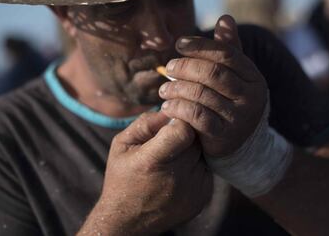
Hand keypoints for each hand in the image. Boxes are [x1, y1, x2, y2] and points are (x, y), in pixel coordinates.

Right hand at [78, 112, 212, 234]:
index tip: (171, 120)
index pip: (183, 130)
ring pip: (203, 152)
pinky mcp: (203, 196)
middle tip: (170, 139)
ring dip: (192, 149)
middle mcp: (177, 177)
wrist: (129, 220)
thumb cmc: (122, 177)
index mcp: (152, 161)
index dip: (179, 120)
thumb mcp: (122, 145)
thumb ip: (146, 123)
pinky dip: (196, 165)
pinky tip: (179, 173)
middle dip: (186, 133)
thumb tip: (170, 109)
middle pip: (196, 139)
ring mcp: (193, 189)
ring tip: (173, 158)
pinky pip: (206, 168)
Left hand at [159, 15, 267, 156]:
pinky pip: (196, 117)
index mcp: (254, 78)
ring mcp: (239, 118)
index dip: (200, 46)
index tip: (179, 43)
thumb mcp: (235, 76)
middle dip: (185, 67)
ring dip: (177, 88)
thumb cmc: (231, 102)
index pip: (226, 54)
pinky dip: (178, 108)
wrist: (239, 144)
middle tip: (168, 67)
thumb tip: (226, 17)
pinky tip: (167, 106)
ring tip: (163, 88)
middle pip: (213, 73)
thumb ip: (229, 49)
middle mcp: (251, 97)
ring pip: (201, 94)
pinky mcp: (224, 137)